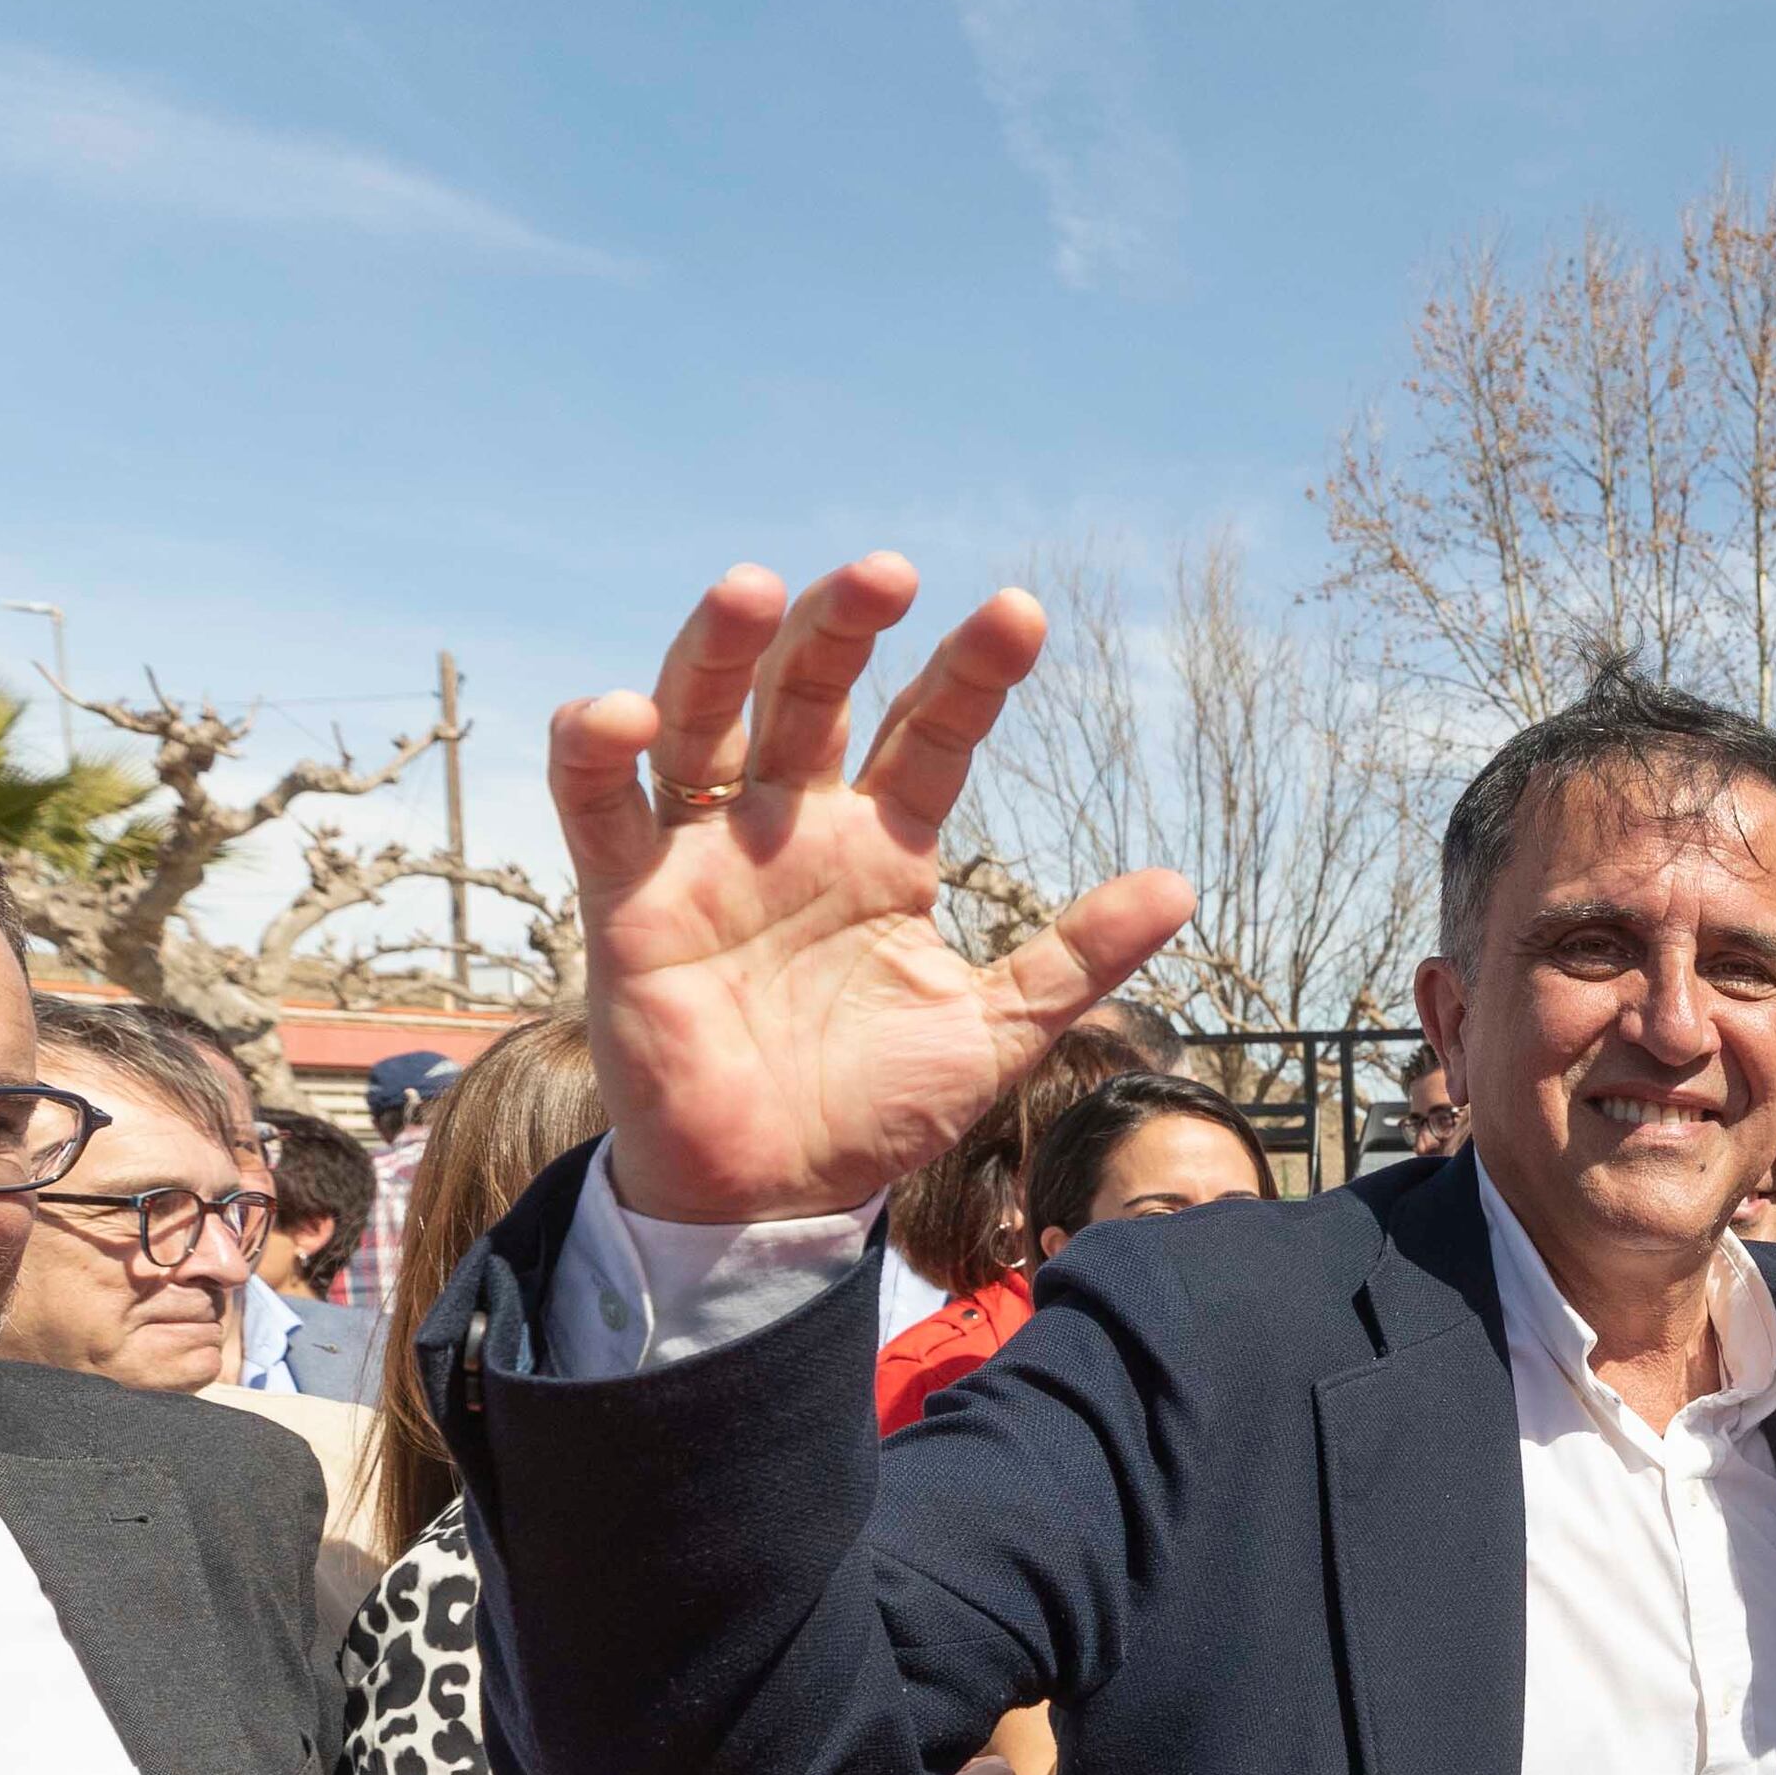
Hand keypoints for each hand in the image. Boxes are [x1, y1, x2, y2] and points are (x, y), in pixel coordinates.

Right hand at [557, 558, 1199, 1222]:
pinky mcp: (627, 900)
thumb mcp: (993, 1030)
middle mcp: (791, 826)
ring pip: (703, 716)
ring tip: (758, 585)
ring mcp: (706, 853)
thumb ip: (1076, 957)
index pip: (929, 731)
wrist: (775, 1201)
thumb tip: (1181, 886)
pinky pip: (599, 808)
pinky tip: (621, 710)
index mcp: (882, 846)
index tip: (1021, 616)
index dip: (971, 674)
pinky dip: (594, 751)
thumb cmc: (870, 1107)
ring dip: (722, 647)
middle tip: (889, 573)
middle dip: (842, 627)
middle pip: (810, 692)